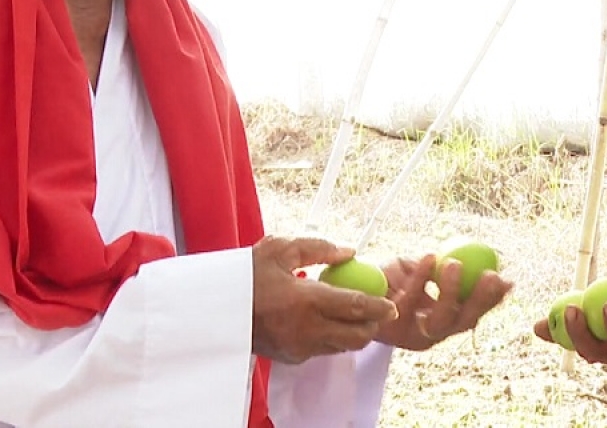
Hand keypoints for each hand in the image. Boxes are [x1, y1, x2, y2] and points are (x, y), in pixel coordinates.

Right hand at [249, 236, 397, 363]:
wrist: (215, 310)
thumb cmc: (247, 275)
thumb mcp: (279, 249)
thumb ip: (318, 248)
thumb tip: (349, 252)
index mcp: (306, 300)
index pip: (355, 307)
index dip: (379, 307)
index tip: (391, 304)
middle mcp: (307, 329)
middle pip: (356, 336)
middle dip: (373, 326)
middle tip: (377, 311)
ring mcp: (300, 347)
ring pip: (342, 346)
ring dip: (354, 333)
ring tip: (353, 314)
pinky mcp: (293, 357)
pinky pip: (323, 349)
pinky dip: (333, 337)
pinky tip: (326, 320)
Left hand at [374, 254, 512, 350]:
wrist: (352, 286)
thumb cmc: (393, 277)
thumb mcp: (425, 272)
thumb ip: (453, 271)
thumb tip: (492, 262)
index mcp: (443, 323)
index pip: (474, 314)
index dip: (493, 301)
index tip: (507, 281)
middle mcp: (431, 335)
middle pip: (463, 322)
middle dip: (480, 301)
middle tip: (490, 274)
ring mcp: (411, 334)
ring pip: (440, 318)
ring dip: (451, 291)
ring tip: (454, 263)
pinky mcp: (390, 327)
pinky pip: (412, 300)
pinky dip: (422, 278)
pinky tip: (429, 257)